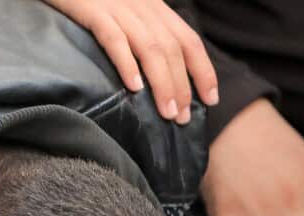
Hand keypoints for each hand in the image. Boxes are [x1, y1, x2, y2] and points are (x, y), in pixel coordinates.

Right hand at [43, 0, 217, 123]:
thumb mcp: (127, 10)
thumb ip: (144, 32)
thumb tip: (160, 72)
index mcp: (155, 7)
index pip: (189, 40)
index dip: (203, 70)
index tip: (210, 99)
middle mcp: (143, 6)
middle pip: (172, 49)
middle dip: (182, 85)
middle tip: (183, 117)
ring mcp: (119, 8)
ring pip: (150, 48)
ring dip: (162, 83)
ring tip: (167, 112)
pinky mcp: (93, 11)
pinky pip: (114, 39)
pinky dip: (127, 63)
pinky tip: (134, 88)